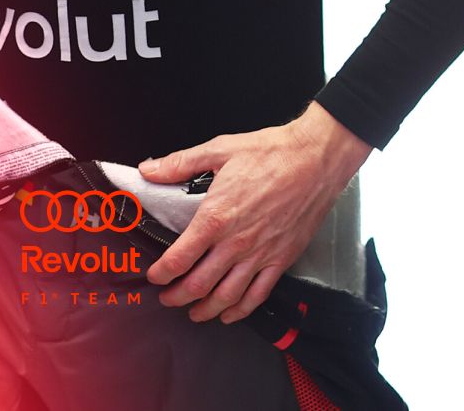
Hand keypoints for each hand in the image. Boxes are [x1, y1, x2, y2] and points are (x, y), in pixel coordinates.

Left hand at [138, 102, 371, 325]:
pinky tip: (229, 313)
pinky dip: (240, 311)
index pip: (180, 257)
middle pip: (199, 284)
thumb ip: (181, 163)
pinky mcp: (280, 260)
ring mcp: (260, 255)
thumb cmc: (270, 153)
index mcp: (216, 216)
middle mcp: (236, 242)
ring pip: (226, 297)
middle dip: (177, 297)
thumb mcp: (219, 149)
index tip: (154, 275)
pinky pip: (257, 296)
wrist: (314, 161)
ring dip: (205, 310)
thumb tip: (150, 170)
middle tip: (167, 298)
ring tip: (193, 312)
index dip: (162, 272)